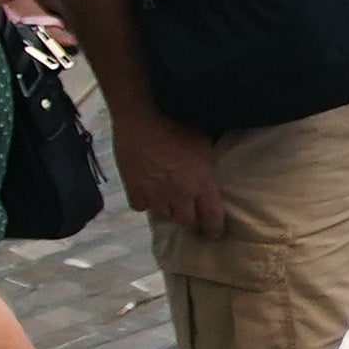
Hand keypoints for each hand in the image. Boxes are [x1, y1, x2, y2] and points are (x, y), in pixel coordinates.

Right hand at [116, 101, 228, 237]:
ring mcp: (155, 194)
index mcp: (201, 183)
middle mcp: (180, 195)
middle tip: (190, 210)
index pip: (212, 218)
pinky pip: (141, 207)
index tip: (215, 233)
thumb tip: (212, 171)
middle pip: (187, 221)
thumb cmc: (178, 122)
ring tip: (169, 201)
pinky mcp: (133, 189)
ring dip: (168, 210)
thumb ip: (208, 163)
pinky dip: (145, 202)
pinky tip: (148, 193)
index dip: (215, 228)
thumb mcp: (204, 142)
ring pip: (164, 216)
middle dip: (190, 217)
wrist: (142, 116)